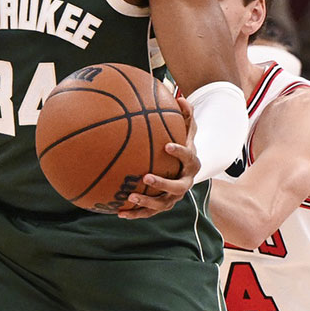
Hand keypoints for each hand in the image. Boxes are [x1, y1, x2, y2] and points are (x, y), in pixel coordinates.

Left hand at [119, 96, 199, 219]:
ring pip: (162, 204)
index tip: (166, 145)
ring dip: (147, 203)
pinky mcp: (162, 205)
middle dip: (162, 184)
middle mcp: (185, 182)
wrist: (184, 170)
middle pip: (177, 187)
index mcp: (191, 164)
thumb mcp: (186, 129)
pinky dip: (134, 214)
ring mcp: (174, 197)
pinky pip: (148, 212)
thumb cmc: (181, 143)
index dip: (180, 152)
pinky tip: (118, 212)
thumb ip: (185, 115)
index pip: (188, 158)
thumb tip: (179, 97)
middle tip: (146, 177)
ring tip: (130, 197)